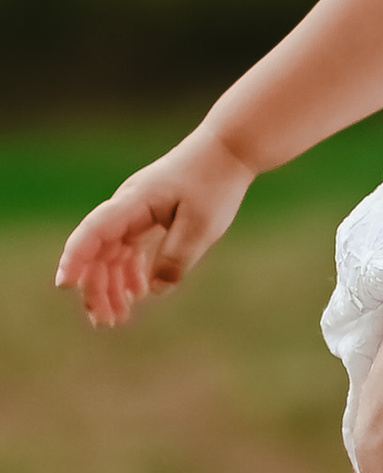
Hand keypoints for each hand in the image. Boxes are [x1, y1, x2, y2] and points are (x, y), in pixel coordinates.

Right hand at [57, 129, 257, 326]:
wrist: (227, 151)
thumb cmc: (214, 183)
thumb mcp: (202, 227)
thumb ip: (176, 259)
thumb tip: (153, 291)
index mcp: (134, 203)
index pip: (94, 232)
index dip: (76, 259)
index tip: (65, 285)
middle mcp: (126, 207)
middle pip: (98, 251)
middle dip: (96, 287)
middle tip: (105, 322)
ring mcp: (134, 212)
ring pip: (111, 253)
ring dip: (111, 285)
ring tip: (118, 318)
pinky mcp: (147, 216)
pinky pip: (129, 248)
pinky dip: (130, 271)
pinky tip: (136, 294)